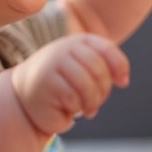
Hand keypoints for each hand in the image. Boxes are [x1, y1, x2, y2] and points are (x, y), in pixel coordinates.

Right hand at [11, 34, 129, 136]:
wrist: (26, 92)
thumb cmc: (64, 82)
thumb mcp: (86, 70)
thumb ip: (107, 68)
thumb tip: (124, 80)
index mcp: (79, 41)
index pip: (107, 50)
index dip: (119, 67)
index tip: (123, 82)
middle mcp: (65, 47)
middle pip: (99, 70)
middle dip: (104, 91)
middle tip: (97, 103)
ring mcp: (54, 63)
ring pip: (87, 85)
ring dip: (92, 102)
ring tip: (89, 110)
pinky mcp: (46, 82)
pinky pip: (72, 97)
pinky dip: (75, 107)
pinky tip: (70, 110)